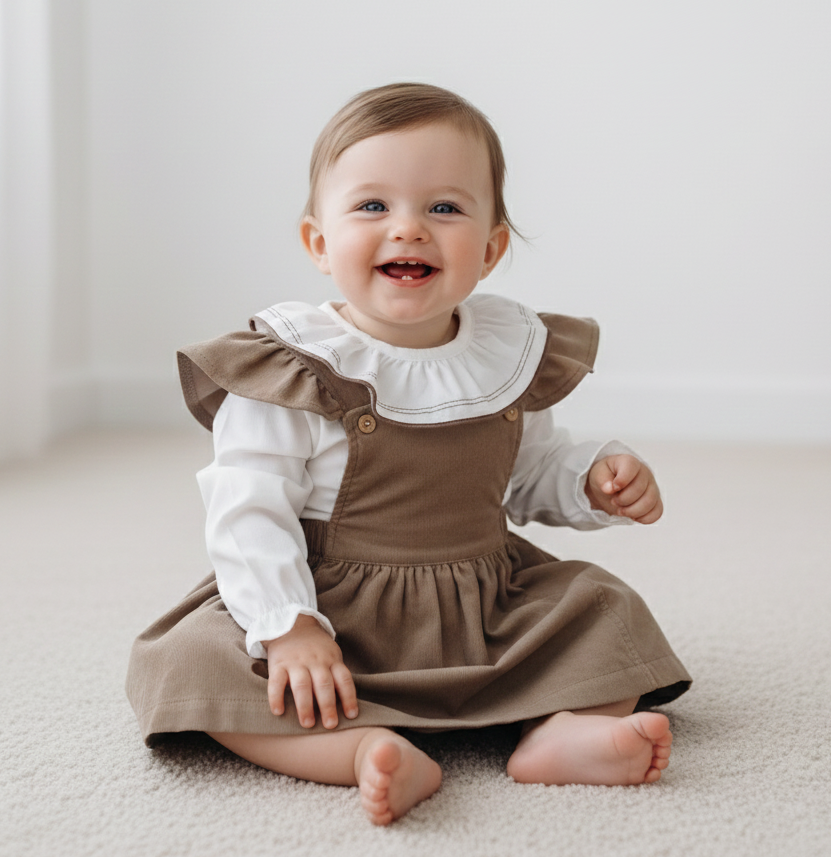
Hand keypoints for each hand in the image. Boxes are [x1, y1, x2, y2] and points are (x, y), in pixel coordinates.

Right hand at [263, 614, 357, 728]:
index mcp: (331, 660)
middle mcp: (315, 661)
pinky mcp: (278, 664)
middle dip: (328, 706)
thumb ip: (336, 675)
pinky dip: (276, 697)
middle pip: (324, 684)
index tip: (352, 715)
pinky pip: (276, 682)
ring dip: (305, 705)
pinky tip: (278, 712)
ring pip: (302, 684)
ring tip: (308, 724)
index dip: (349, 697)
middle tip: (330, 725)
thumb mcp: (331, 655)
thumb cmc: (316, 648)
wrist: (291, 624)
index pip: (344, 679)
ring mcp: (296, 662)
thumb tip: (345, 707)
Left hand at [585, 454, 662, 523]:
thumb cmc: (605, 477)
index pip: (631, 467)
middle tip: (613, 501)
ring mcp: (652, 487)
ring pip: (650, 502)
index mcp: (629, 462)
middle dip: (623, 500)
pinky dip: (644, 518)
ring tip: (621, 511)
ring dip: (632, 511)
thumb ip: (602, 479)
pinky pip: (657, 512)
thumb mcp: (598, 475)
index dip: (622, 480)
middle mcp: (645, 473)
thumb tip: (609, 488)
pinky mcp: (655, 501)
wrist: (611, 487)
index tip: (613, 488)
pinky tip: (633, 517)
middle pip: (640, 489)